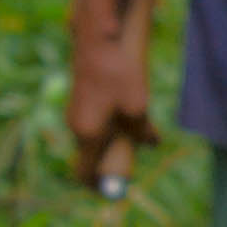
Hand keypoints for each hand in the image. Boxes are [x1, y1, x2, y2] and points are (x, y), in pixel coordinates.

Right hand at [67, 19, 153, 190]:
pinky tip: (128, 107)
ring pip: (97, 137)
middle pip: (94, 156)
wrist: (99, 37)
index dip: (101, 186)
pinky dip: (111, 123)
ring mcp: (75, 112)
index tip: (119, 188)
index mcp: (87, 134)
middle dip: (115, 159)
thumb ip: (142, 131)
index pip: (85, 174)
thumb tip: (151, 143)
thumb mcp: (137, 105)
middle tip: (138, 152)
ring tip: (138, 126)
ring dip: (116, 139)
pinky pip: (96, 121)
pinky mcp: (80, 98)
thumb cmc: (118, 72)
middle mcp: (76, 126)